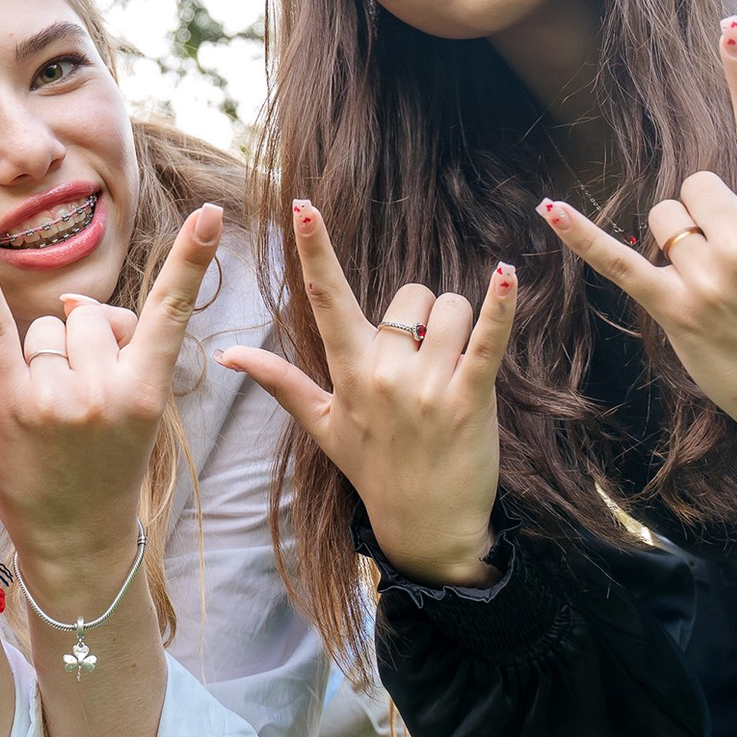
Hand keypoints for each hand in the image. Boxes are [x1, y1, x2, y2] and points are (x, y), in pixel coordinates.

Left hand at [0, 204, 224, 597]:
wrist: (75, 540)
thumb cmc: (109, 468)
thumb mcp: (138, 412)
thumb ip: (119, 349)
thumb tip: (75, 301)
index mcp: (147, 390)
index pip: (172, 312)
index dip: (192, 261)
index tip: (211, 211)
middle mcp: (106, 390)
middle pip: (88, 316)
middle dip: (81, 341)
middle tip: (81, 401)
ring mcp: (58, 397)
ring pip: (49, 326)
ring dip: (45, 352)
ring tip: (50, 409)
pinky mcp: (12, 404)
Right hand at [220, 200, 515, 586]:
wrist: (426, 530)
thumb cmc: (374, 470)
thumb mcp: (323, 426)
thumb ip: (280, 383)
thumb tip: (229, 355)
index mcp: (348, 372)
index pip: (328, 298)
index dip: (314, 249)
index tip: (303, 206)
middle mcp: (384, 374)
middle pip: (410, 295)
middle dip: (420, 315)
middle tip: (422, 361)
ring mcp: (428, 388)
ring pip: (450, 309)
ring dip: (458, 325)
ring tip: (451, 366)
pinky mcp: (472, 399)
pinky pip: (487, 341)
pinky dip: (500, 307)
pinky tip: (507, 275)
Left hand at [540, 15, 736, 497]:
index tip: (730, 28)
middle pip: (696, 183)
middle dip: (710, 207)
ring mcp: (707, 280)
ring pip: (665, 217)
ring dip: (680, 236)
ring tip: (716, 277)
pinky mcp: (674, 311)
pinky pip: (619, 262)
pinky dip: (584, 238)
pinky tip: (548, 210)